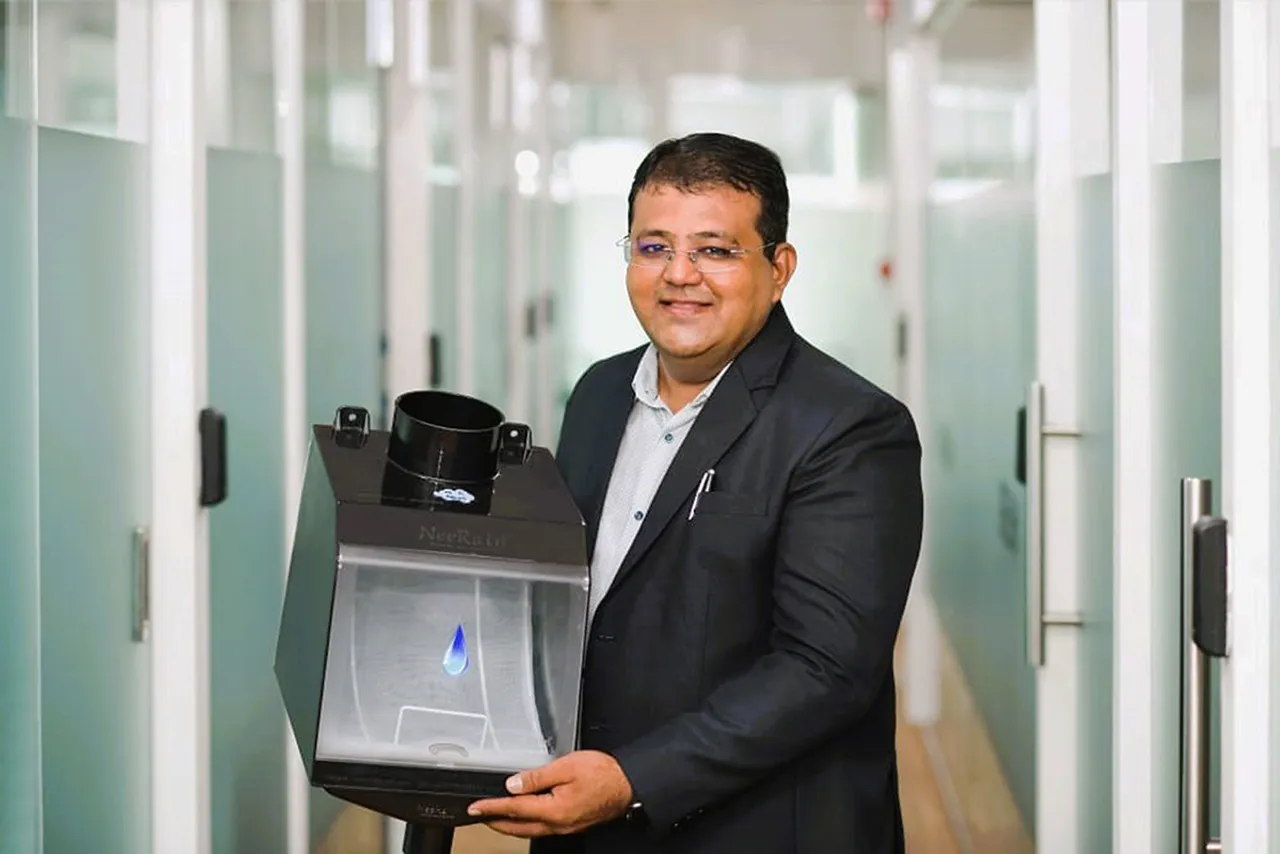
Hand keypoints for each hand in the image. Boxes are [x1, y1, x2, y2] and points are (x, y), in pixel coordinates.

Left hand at [466, 750, 633, 837]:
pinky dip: (525, 823)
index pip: (514, 809)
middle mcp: (557, 824)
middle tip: (479, 814)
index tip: (474, 807)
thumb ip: (537, 776)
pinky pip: (540, 828)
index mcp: (554, 810)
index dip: (491, 807)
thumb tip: (513, 784)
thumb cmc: (604, 774)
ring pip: (528, 831)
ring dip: (509, 824)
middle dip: (495, 821)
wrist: (628, 786)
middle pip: (518, 827)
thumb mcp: (567, 766)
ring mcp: (564, 827)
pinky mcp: (570, 825)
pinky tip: (524, 814)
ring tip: (495, 815)